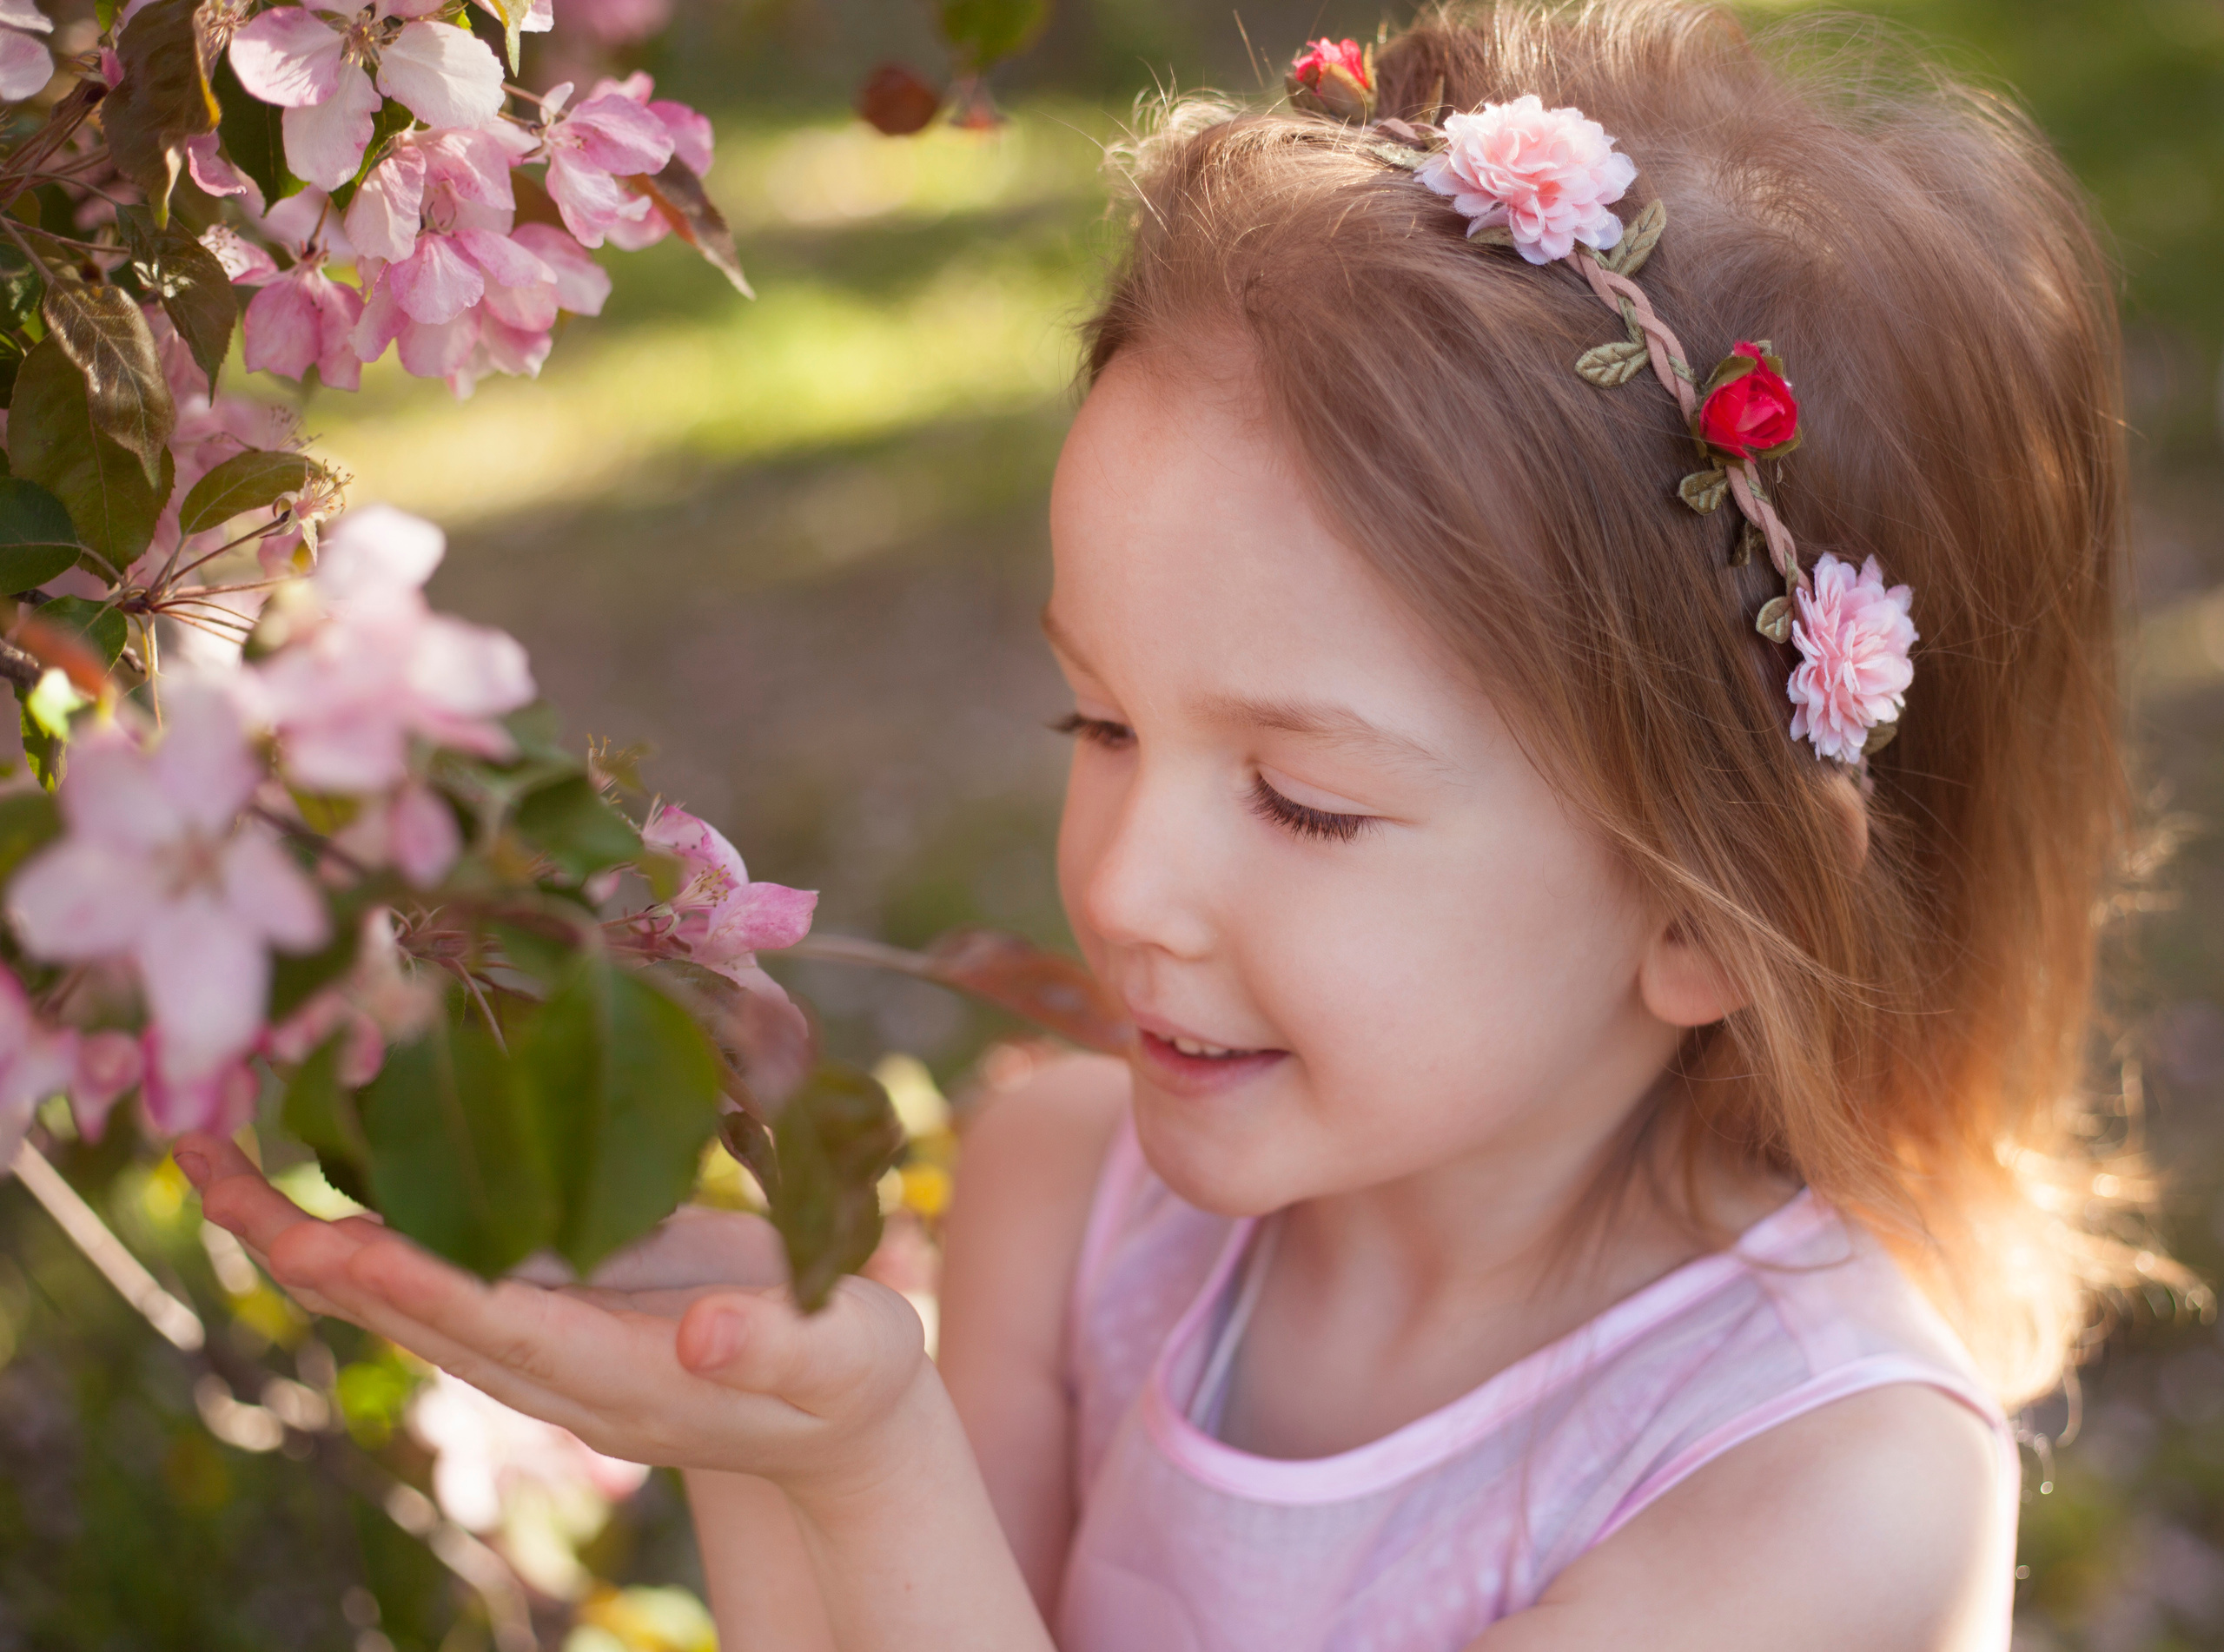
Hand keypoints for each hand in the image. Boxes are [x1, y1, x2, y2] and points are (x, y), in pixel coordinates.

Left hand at [174, 1131, 932, 1495]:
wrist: (834, 1414)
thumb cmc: (851, 1378)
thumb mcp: (840, 1357)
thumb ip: (779, 1343)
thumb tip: (706, 1332)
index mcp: (622, 1377)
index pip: (505, 1331)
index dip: (421, 1287)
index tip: (338, 1243)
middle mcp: (555, 1362)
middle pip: (407, 1310)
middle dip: (305, 1248)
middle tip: (205, 1170)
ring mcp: (543, 1328)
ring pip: (400, 1284)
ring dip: (303, 1230)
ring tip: (211, 1158)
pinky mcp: (553, 1287)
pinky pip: (440, 1253)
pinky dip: (369, 1210)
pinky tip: (317, 1159)